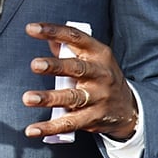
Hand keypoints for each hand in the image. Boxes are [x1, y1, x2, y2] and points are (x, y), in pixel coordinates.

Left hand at [22, 22, 138, 139]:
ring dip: (49, 98)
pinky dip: (50, 127)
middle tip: (35, 64)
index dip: (53, 31)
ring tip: (28, 98)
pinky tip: (32, 129)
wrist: (129, 107)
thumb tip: (47, 38)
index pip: (75, 37)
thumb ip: (68, 48)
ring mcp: (98, 97)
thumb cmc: (101, 76)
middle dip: (55, 66)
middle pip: (77, 68)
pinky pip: (70, 123)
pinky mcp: (94, 118)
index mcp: (98, 53)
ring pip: (72, 97)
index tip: (31, 28)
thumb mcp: (92, 57)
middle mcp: (100, 74)